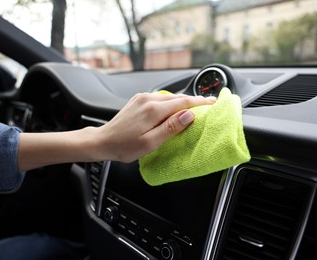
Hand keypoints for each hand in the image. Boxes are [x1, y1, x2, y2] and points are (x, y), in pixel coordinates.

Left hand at [96, 92, 215, 162]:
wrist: (103, 141)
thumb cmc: (124, 146)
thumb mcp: (150, 142)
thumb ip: (171, 128)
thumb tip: (189, 115)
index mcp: (153, 110)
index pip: (183, 102)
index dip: (200, 102)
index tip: (213, 102)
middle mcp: (148, 99)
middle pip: (177, 98)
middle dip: (194, 101)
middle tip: (209, 104)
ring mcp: (142, 98)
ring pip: (169, 97)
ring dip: (182, 102)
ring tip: (195, 107)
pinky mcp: (138, 100)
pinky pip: (160, 98)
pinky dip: (171, 102)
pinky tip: (175, 108)